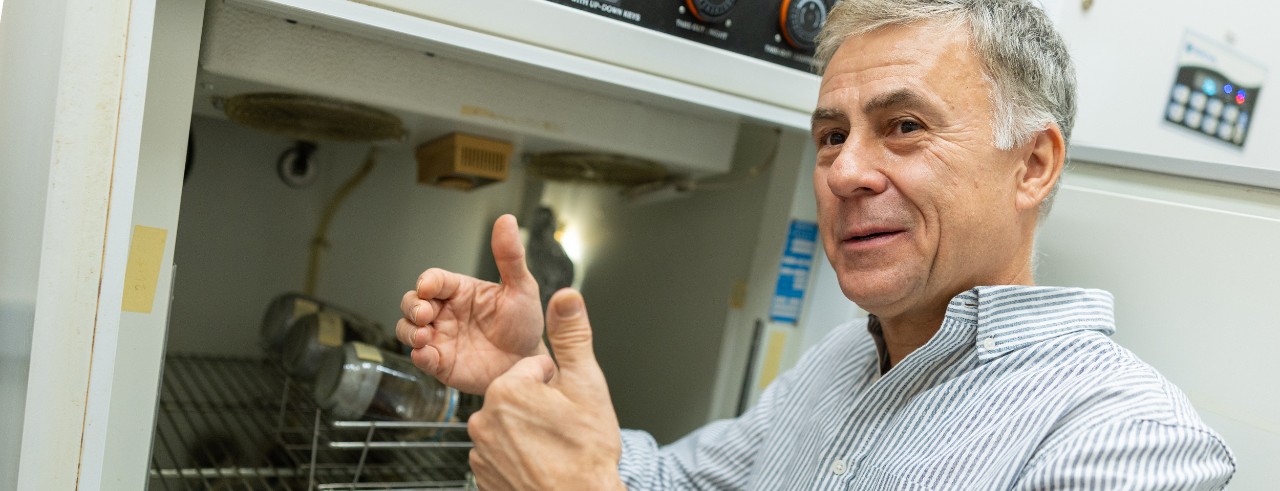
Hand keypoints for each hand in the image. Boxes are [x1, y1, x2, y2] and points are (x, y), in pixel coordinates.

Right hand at [396, 214, 547, 394]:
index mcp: (460, 291)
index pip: (434, 280)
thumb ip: (510, 256)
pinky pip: (421, 358)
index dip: (426, 282)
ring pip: (408, 329)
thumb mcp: (521, 287)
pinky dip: (418, 356)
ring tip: (423, 336)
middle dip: (412, 306)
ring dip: (409, 331)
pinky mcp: (442, 363)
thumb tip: (506, 220)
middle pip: (412, 302)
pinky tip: (426, 354)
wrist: (529, 361)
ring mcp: (441, 338)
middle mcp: (446, 313)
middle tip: (425, 314)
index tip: (427, 287)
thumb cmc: (524, 323)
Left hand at [467, 289, 624, 490]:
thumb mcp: (586, 386)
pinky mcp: (481, 474)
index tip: (569, 407)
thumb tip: (566, 296)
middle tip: (563, 430)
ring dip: (528, 432)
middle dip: (540, 408)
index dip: (557, 386)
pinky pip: (500, 453)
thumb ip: (572, 337)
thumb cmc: (586, 453)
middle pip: (518, 396)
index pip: (535, 370)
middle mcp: (485, 416)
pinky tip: (538, 464)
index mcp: (508, 388)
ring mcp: (480, 448)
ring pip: (509, 425)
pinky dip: (517, 456)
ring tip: (553, 449)